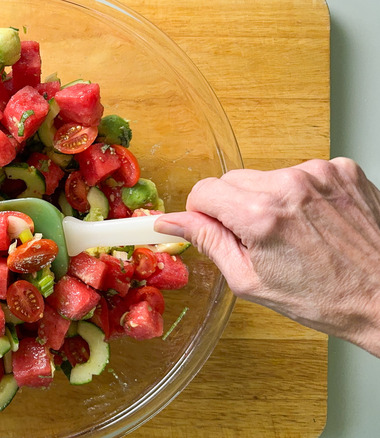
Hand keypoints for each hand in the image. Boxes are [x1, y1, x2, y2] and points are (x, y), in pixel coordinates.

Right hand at [155, 158, 379, 356]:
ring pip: (266, 176)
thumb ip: (207, 242)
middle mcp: (290, 185)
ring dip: (269, 199)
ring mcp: (320, 173)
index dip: (203, 214)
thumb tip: (172, 222)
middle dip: (235, 207)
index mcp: (261, 215)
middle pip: (233, 180)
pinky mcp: (342, 170)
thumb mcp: (249, 280)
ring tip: (294, 233)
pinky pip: (300, 173)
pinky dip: (300, 194)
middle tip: (259, 239)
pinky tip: (315, 222)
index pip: (204, 191)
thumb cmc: (324, 298)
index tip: (215, 228)